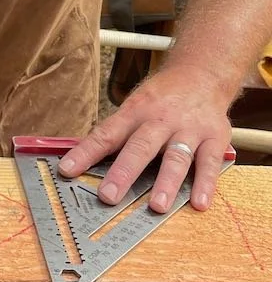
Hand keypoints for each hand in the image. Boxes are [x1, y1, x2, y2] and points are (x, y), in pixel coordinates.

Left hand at [57, 68, 231, 212]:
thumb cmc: (162, 98)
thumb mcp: (135, 105)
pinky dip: (206, 183)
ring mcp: (189, 129)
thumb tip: (82, 158)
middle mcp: (161, 120)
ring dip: (166, 182)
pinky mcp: (215, 138)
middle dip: (124, 172)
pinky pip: (210, 162)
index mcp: (135, 112)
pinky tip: (199, 203)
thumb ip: (116, 132)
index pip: (106, 133)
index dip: (86, 152)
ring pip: (176, 157)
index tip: (67, 170)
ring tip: (156, 206)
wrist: (202, 74)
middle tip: (109, 196)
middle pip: (140, 146)